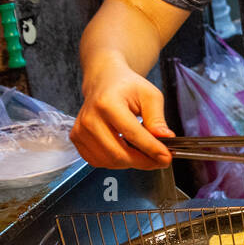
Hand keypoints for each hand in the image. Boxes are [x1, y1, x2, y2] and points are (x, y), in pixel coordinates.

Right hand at [71, 54, 174, 168]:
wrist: (104, 81)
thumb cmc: (127, 87)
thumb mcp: (150, 95)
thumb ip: (157, 119)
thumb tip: (165, 138)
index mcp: (108, 104)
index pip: (132, 134)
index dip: (151, 149)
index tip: (166, 157)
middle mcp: (90, 118)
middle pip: (118, 153)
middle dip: (143, 162)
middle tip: (160, 160)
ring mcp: (80, 130)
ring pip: (109, 161)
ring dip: (131, 163)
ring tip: (144, 152)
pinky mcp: (77, 139)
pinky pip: (98, 161)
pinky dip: (116, 162)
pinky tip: (127, 151)